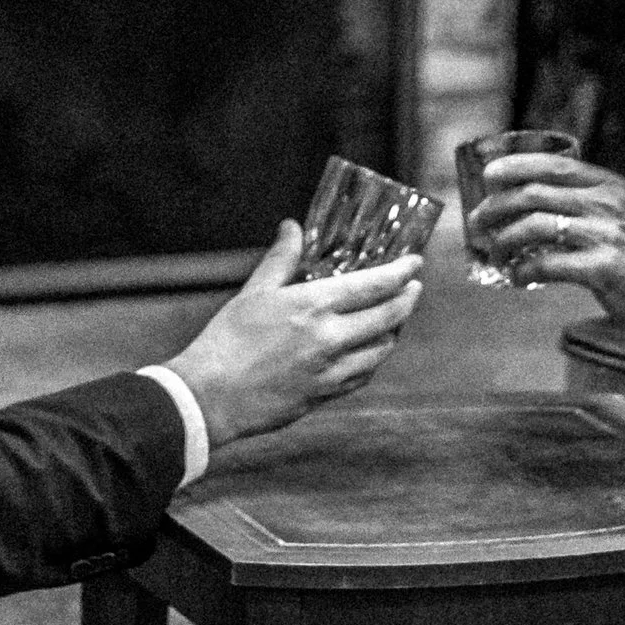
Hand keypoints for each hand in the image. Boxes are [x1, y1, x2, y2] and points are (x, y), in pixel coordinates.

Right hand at [166, 222, 420, 448]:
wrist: (211, 397)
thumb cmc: (227, 342)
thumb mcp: (253, 292)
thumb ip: (281, 258)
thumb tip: (292, 227)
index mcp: (313, 306)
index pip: (374, 285)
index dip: (401, 272)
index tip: (414, 263)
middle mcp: (330, 338)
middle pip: (389, 317)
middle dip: (408, 299)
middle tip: (413, 288)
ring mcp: (331, 370)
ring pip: (381, 350)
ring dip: (394, 331)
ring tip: (393, 319)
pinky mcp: (325, 395)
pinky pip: (362, 375)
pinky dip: (373, 360)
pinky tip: (369, 352)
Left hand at [473, 150, 624, 347]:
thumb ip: (590, 205)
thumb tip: (538, 206)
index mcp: (611, 186)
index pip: (554, 164)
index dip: (516, 165)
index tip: (490, 174)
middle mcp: (607, 204)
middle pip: (534, 193)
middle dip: (497, 206)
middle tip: (479, 221)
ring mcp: (605, 234)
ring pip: (534, 226)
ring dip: (504, 240)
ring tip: (494, 253)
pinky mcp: (602, 268)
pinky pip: (547, 264)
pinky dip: (523, 270)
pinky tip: (517, 276)